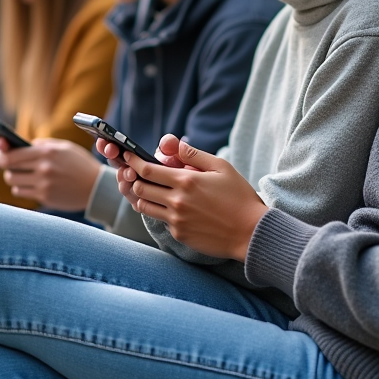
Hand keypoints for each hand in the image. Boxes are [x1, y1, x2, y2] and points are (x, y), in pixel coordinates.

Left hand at [0, 138, 101, 211]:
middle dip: (6, 166)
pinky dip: (22, 188)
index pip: (11, 156)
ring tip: (23, 175)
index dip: (0, 155)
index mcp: (46, 152)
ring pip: (13, 183)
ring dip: (15, 178)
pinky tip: (32, 184)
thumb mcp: (64, 147)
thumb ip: (42, 145)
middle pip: (8, 170)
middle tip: (9, 165)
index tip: (0, 154)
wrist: (96, 186)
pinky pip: (22, 193)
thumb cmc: (79, 163)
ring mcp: (44, 185)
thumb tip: (20, 145)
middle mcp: (44, 168)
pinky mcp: (45, 197)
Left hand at [122, 139, 267, 261]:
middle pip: (140, 188)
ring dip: (143, 197)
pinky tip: (173, 208)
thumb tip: (175, 144)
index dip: (133, 162)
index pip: (147, 170)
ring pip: (144, 206)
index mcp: (186, 180)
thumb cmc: (239, 197)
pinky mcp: (179, 234)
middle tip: (138, 174)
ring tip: (151, 190)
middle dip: (135, 179)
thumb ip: (194, 154)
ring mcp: (176, 220)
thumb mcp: (221, 167)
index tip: (128, 157)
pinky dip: (161, 212)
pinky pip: (161, 220)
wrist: (250, 232)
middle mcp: (177, 201)